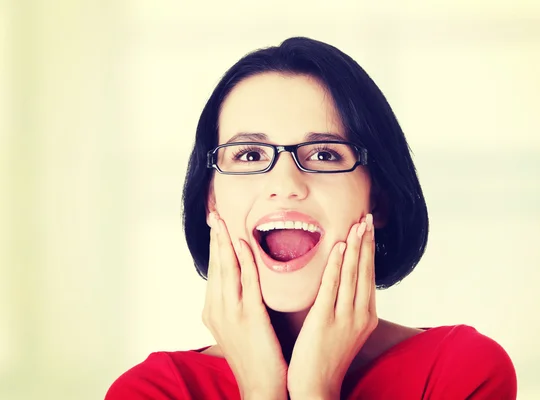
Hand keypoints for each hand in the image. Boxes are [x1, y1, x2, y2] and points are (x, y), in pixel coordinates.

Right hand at [202, 212, 287, 399]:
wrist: (260, 388)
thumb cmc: (254, 357)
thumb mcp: (239, 326)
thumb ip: (237, 302)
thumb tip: (242, 281)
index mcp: (214, 311)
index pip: (214, 270)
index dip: (215, 245)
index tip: (216, 225)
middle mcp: (217, 310)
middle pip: (216, 265)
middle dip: (216, 237)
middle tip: (215, 213)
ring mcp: (231, 314)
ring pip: (226, 269)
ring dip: (225, 242)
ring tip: (223, 221)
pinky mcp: (250, 318)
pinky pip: (247, 283)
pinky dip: (244, 261)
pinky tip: (243, 244)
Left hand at [287, 214, 377, 399]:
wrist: (317, 387)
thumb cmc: (326, 358)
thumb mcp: (345, 330)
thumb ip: (345, 306)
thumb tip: (341, 283)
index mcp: (366, 316)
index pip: (368, 276)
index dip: (368, 250)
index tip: (367, 229)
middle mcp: (360, 315)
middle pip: (365, 271)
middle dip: (366, 242)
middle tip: (367, 217)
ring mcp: (345, 318)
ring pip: (352, 275)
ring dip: (355, 247)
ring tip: (358, 224)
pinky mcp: (325, 321)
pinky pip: (332, 287)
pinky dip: (337, 265)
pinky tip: (339, 247)